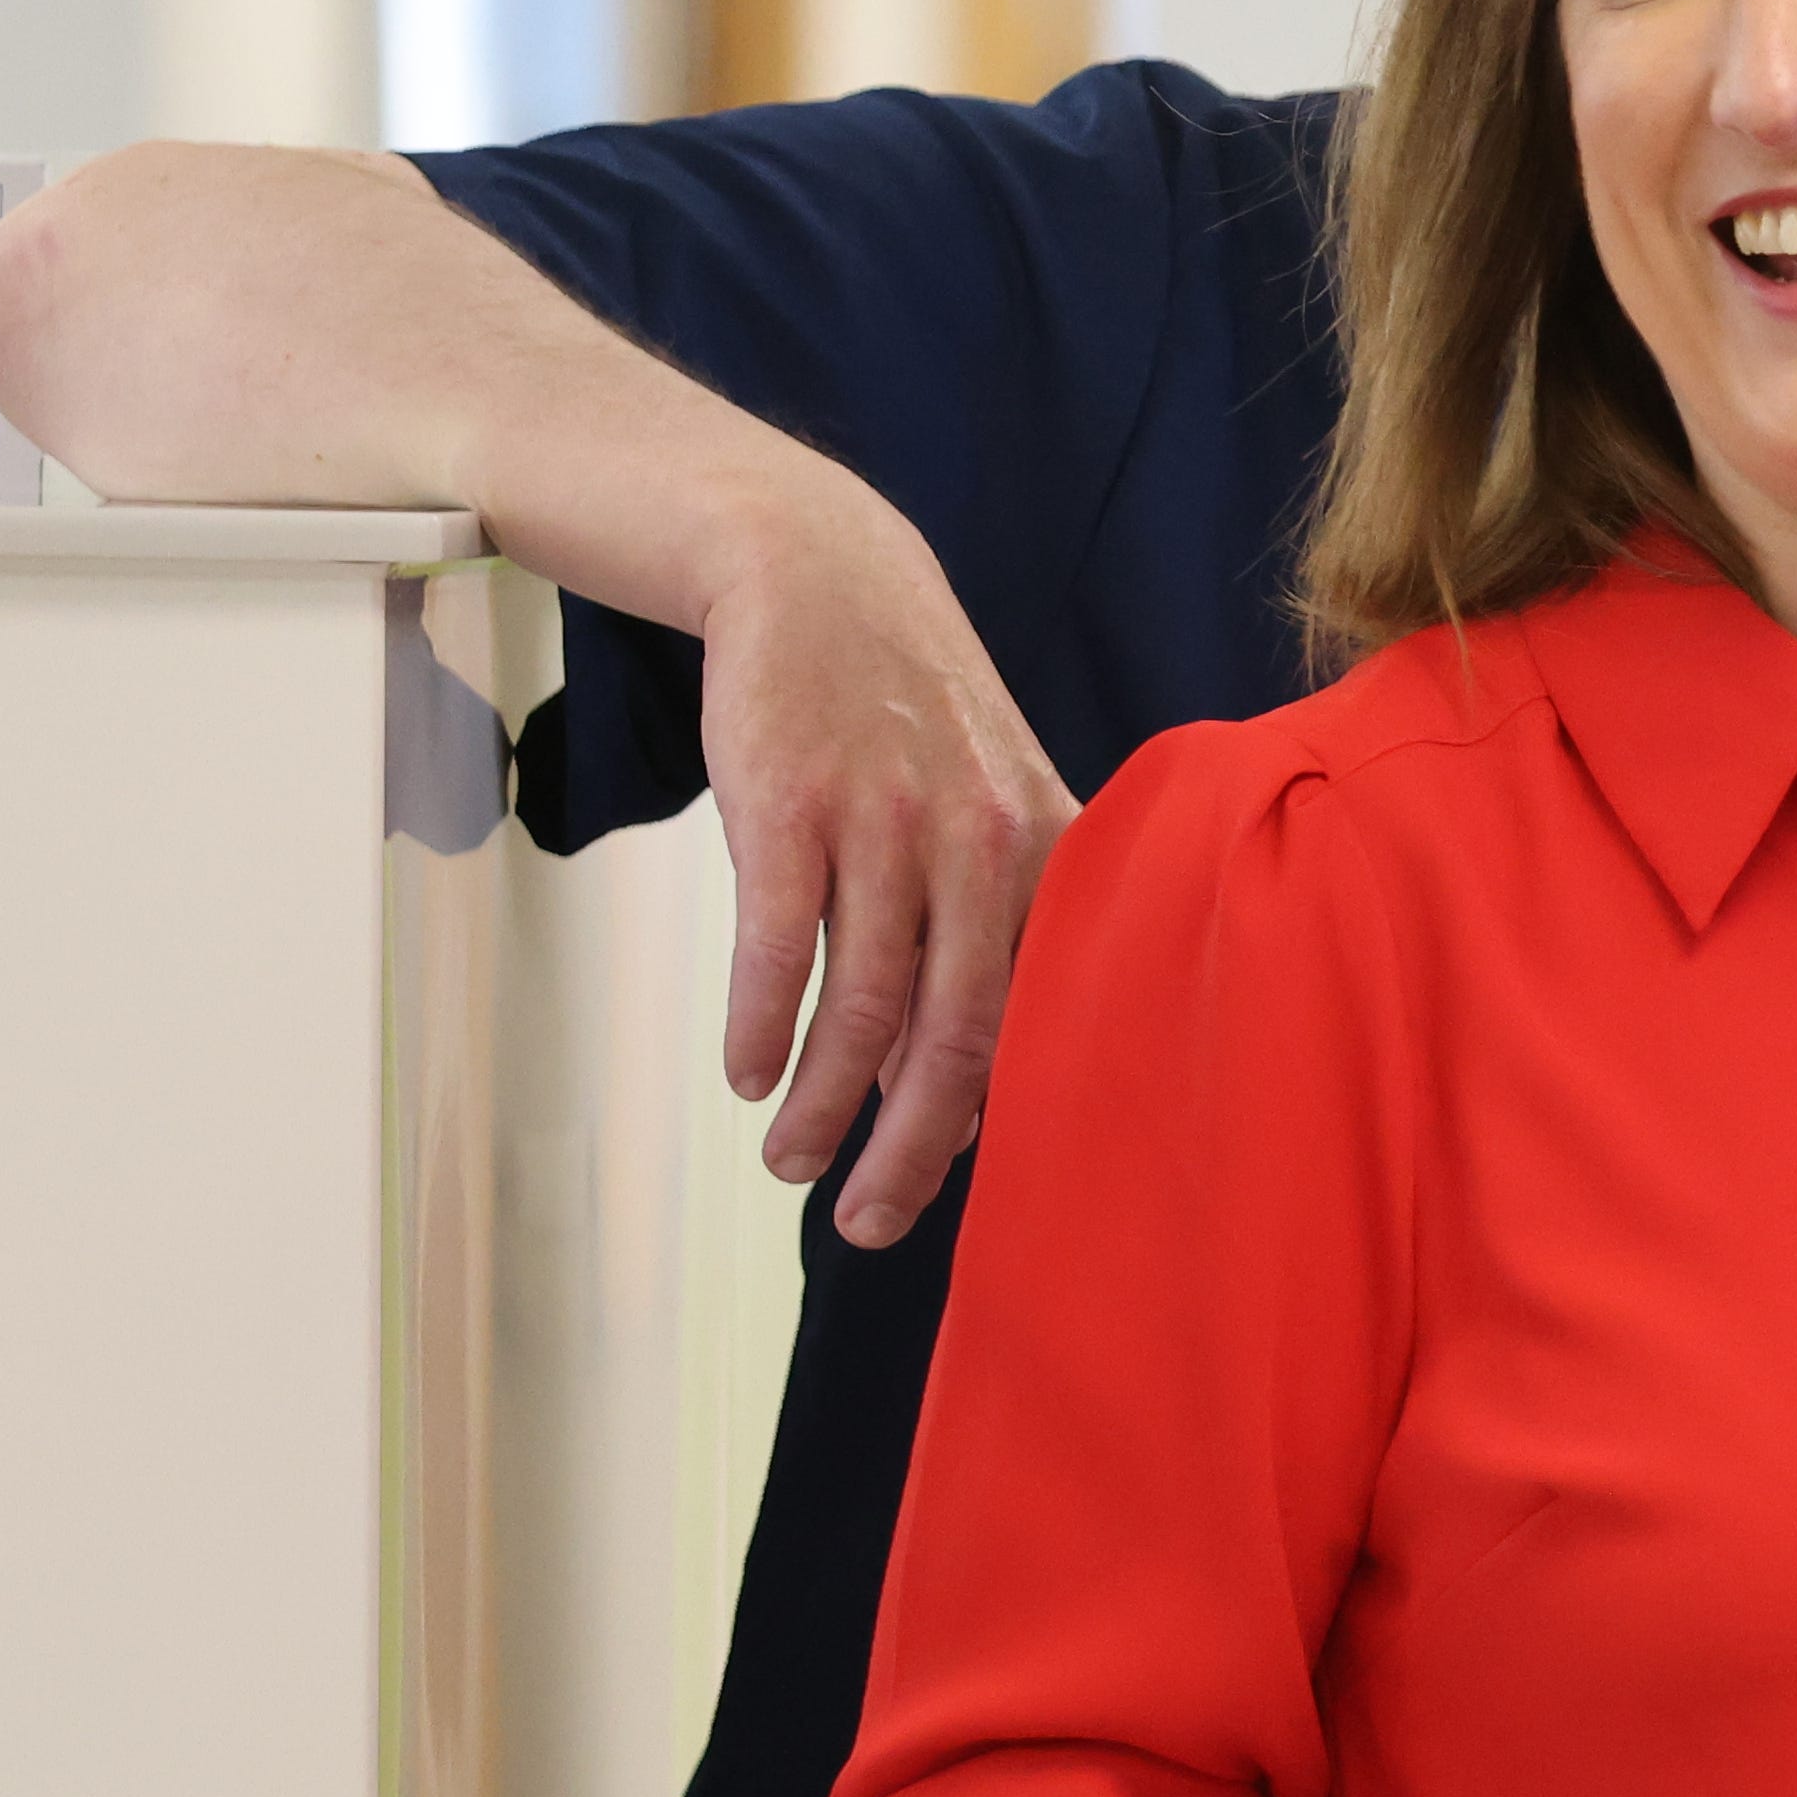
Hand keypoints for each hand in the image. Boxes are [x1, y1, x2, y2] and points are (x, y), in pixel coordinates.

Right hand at [690, 460, 1077, 1241]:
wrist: (813, 571)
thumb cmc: (901, 715)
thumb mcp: (984, 803)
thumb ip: (988, 933)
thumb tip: (962, 1089)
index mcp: (1050, 853)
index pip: (1045, 1015)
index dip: (1008, 1119)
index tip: (969, 1195)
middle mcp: (987, 843)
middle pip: (959, 1035)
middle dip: (913, 1150)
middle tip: (869, 1225)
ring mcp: (890, 821)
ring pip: (865, 1005)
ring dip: (820, 1104)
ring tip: (788, 1164)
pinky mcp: (792, 801)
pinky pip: (781, 942)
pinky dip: (762, 1025)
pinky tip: (746, 1079)